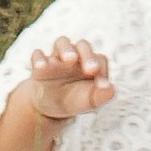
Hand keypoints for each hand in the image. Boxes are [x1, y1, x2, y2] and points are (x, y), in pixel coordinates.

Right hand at [0, 34, 115, 150]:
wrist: (49, 107)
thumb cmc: (75, 99)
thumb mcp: (89, 101)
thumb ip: (102, 95)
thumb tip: (112, 89)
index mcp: (91, 62)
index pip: (100, 60)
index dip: (103, 72)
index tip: (102, 86)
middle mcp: (76, 55)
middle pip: (83, 45)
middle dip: (87, 55)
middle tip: (91, 69)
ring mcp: (57, 57)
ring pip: (62, 42)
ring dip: (66, 49)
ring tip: (69, 60)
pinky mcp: (40, 64)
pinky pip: (38, 54)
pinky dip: (39, 58)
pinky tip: (41, 67)